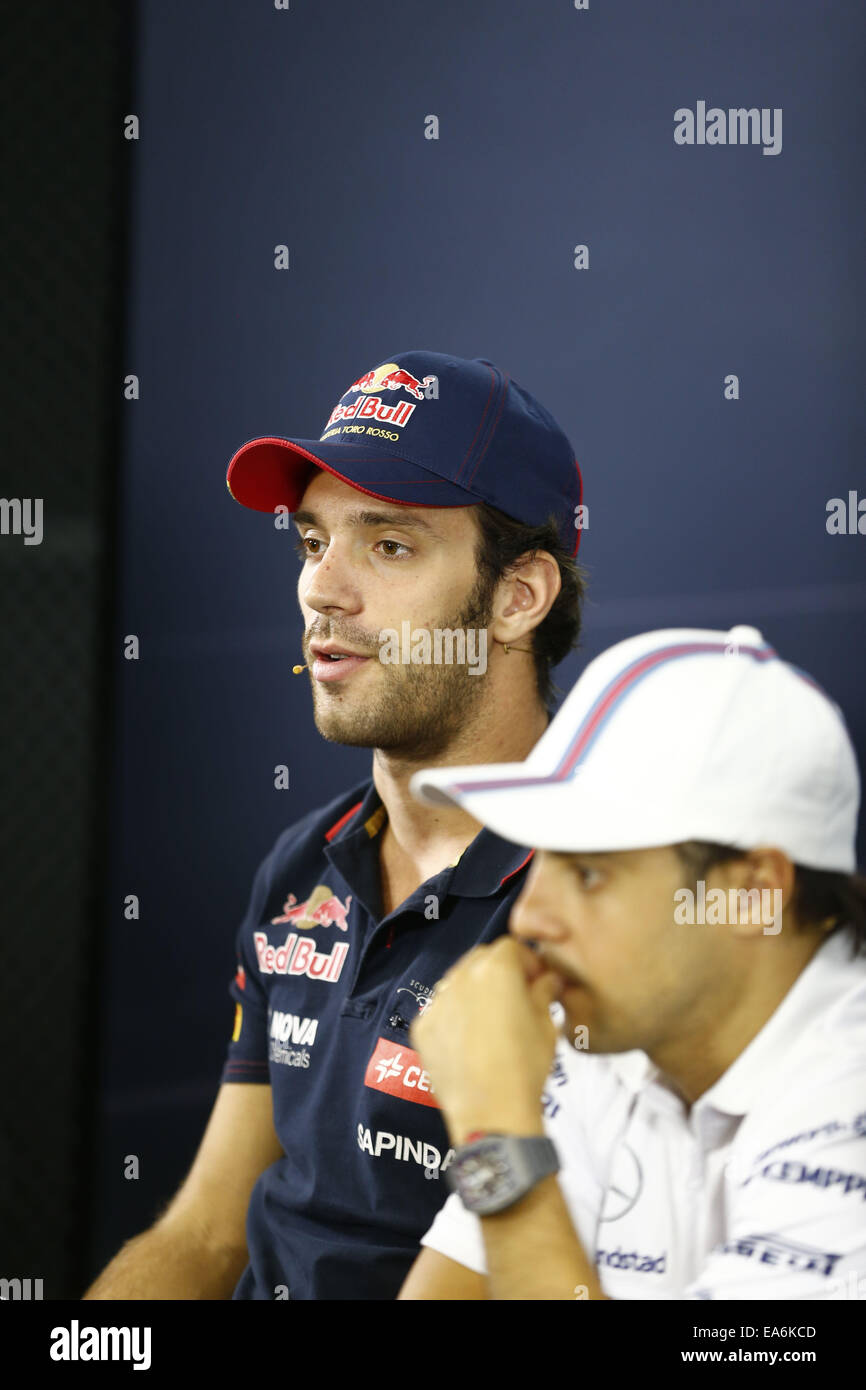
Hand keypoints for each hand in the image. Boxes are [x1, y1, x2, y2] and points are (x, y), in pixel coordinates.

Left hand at [410, 937, 560, 1144]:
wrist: (492, 1112)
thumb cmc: (526, 1066)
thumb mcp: (546, 1025)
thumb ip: (545, 992)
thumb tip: (548, 979)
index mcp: (497, 970)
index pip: (511, 947)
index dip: (527, 962)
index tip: (536, 981)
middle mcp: (461, 977)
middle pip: (480, 959)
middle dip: (498, 971)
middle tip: (514, 999)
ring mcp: (437, 1002)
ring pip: (457, 982)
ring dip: (474, 991)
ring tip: (489, 1022)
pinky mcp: (422, 1027)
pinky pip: (440, 1010)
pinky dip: (454, 1017)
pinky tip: (468, 1042)